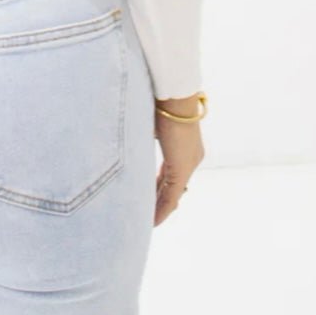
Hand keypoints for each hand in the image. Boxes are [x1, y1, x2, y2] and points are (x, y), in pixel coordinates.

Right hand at [153, 96, 204, 225]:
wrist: (173, 93)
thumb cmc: (159, 98)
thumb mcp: (149, 120)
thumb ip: (142, 133)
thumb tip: (124, 130)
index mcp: (184, 145)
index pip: (170, 172)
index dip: (158, 186)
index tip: (146, 195)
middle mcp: (191, 157)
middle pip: (173, 186)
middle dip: (158, 200)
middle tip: (146, 215)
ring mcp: (188, 163)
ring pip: (172, 193)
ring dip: (158, 208)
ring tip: (147, 222)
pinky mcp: (182, 168)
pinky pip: (171, 195)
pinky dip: (161, 209)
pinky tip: (153, 220)